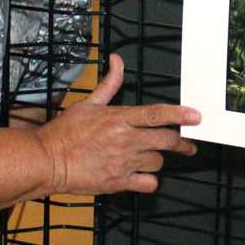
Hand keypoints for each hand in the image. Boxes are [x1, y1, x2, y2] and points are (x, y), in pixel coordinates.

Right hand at [34, 54, 199, 195]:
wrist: (48, 160)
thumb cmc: (65, 132)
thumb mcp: (88, 103)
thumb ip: (109, 84)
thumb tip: (117, 61)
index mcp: (119, 118)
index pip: (157, 114)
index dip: (180, 115)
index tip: (196, 117)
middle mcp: (126, 140)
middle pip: (167, 141)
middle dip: (182, 143)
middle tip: (187, 145)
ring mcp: (124, 163)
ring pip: (158, 162)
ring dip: (158, 159)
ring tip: (150, 157)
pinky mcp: (119, 182)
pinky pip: (148, 183)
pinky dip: (149, 180)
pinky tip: (142, 176)